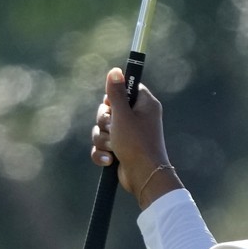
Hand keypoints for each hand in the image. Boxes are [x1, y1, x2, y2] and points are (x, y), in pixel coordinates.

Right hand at [90, 68, 178, 204]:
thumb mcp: (123, 114)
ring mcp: (129, 136)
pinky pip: (103, 146)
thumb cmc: (136, 143)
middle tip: (112, 128)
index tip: (112, 105)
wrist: (144, 178)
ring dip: (102, 139)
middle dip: (104, 121)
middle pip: (109, 109)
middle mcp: (138, 118)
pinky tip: (109, 161)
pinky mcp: (121, 151)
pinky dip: (102, 153)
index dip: (114, 96)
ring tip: (113, 148)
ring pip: (102, 129)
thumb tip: (115, 70)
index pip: (126, 88)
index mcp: (144, 105)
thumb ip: (117, 92)